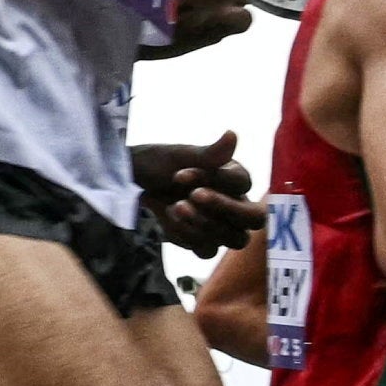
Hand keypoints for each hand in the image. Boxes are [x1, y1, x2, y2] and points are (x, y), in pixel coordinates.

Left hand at [133, 130, 262, 256]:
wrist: (131, 186)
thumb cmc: (159, 165)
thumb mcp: (177, 156)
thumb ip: (208, 153)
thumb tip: (232, 134)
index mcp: (235, 178)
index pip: (243, 182)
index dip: (216, 179)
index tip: (181, 174)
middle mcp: (236, 203)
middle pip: (254, 218)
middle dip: (224, 208)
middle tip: (192, 196)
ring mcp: (223, 227)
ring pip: (234, 238)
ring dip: (204, 224)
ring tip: (176, 206)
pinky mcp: (204, 243)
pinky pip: (207, 250)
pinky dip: (187, 236)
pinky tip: (170, 219)